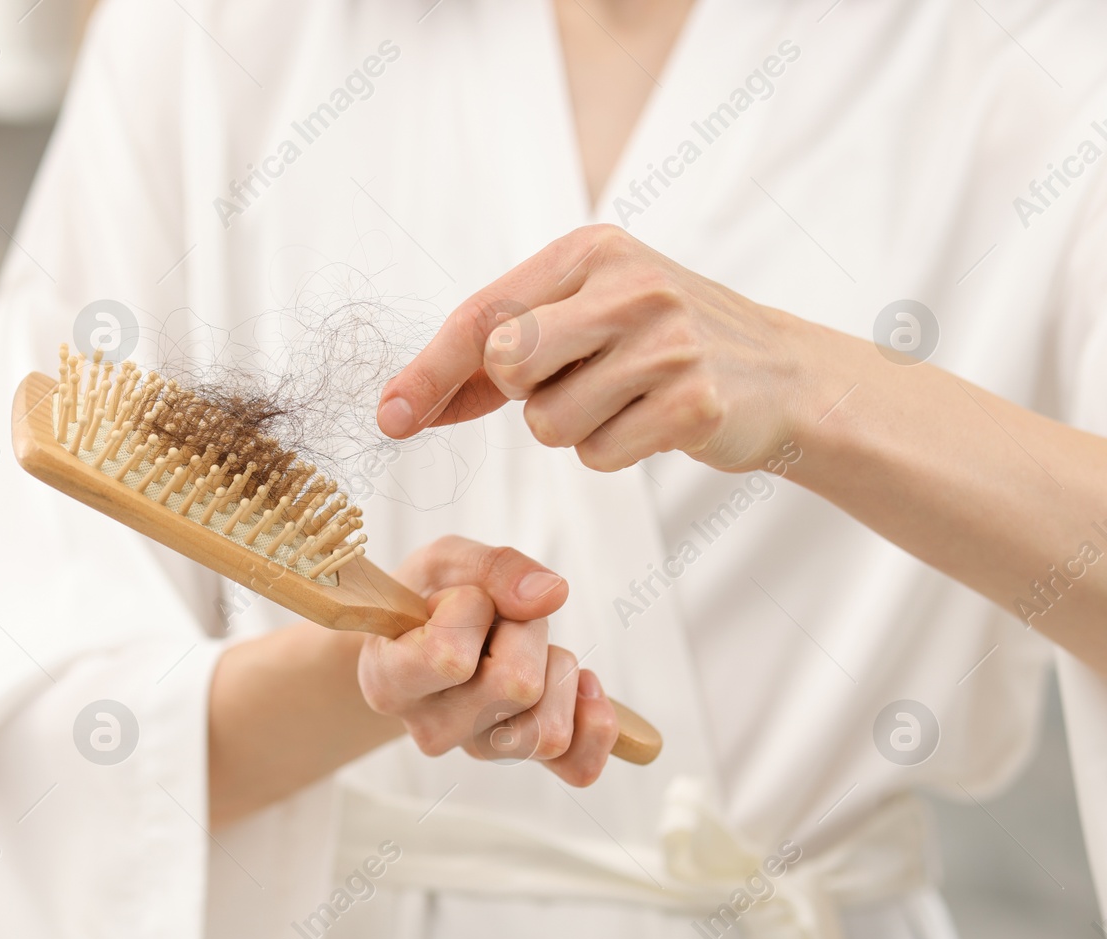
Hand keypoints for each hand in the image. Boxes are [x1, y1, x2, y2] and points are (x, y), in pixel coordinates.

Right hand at [357, 535, 620, 786]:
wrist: (426, 634)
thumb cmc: (430, 596)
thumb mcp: (446, 561)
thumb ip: (493, 567)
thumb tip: (552, 595)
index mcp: (390, 681)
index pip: (450, 658)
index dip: (471, 609)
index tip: (453, 597)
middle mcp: (429, 729)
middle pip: (518, 686)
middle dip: (524, 630)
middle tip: (496, 620)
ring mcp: (477, 748)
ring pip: (550, 728)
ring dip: (554, 667)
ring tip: (521, 647)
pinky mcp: (523, 757)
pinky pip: (578, 767)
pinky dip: (595, 723)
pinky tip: (582, 686)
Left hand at [377, 224, 842, 471]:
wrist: (783, 373)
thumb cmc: (659, 346)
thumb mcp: (585, 319)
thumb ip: (498, 357)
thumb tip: (403, 406)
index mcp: (591, 250)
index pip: (483, 313)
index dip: (429, 369)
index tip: (389, 418)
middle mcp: (629, 284)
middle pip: (509, 364)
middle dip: (525, 393)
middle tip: (575, 380)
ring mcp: (667, 341)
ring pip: (549, 422)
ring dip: (574, 428)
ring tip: (624, 400)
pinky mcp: (694, 401)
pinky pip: (599, 456)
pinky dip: (614, 453)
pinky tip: (655, 423)